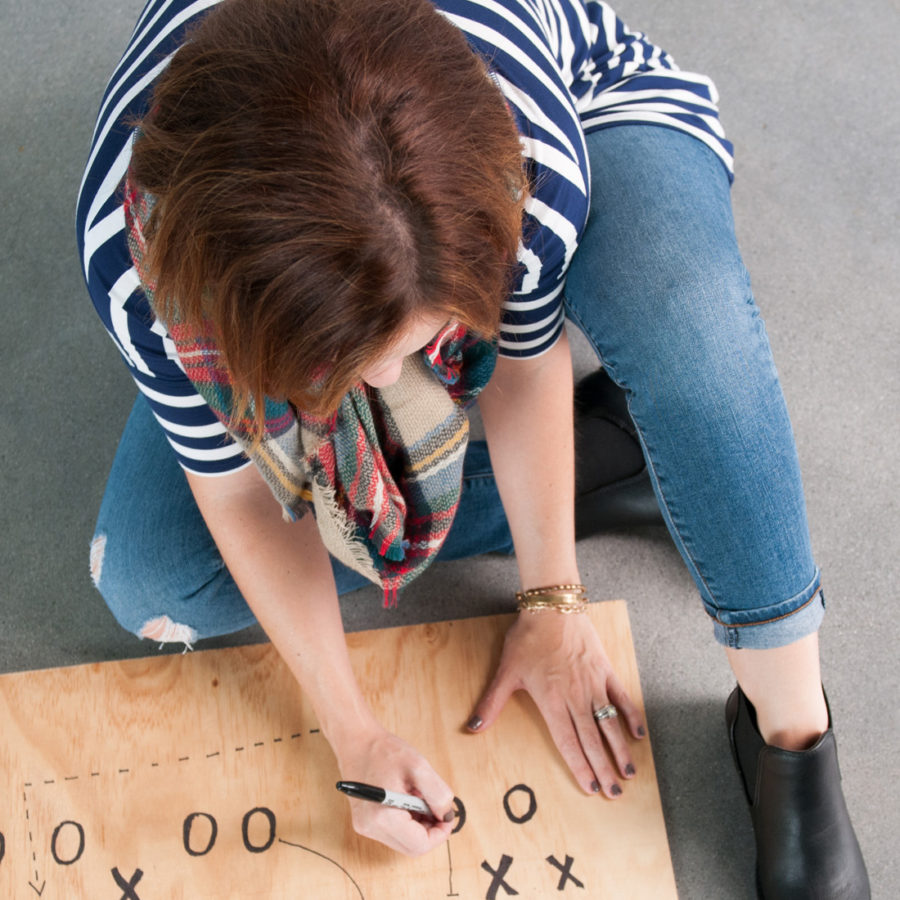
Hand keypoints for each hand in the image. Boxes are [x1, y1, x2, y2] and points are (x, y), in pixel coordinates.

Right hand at [333, 725, 455, 854]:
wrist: (357, 741)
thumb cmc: (385, 751)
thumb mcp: (419, 767)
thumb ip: (438, 794)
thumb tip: (447, 816)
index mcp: (383, 817)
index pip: (420, 845)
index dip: (440, 834)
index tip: (448, 816)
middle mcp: (371, 828)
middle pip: (412, 847)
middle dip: (431, 830)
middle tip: (437, 807)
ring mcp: (365, 826)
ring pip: (404, 841)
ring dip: (420, 825)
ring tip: (419, 797)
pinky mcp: (365, 822)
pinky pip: (394, 832)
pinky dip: (408, 821)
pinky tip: (409, 799)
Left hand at [467, 611, 644, 797]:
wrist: (552, 607)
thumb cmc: (528, 637)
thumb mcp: (506, 671)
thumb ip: (492, 702)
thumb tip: (473, 727)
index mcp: (552, 701)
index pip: (569, 742)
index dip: (580, 767)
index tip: (591, 788)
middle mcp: (576, 697)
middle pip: (592, 739)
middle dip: (603, 769)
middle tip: (614, 794)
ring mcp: (594, 683)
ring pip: (609, 723)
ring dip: (620, 750)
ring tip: (629, 773)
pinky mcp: (605, 669)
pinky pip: (621, 696)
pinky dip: (631, 714)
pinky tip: (638, 733)